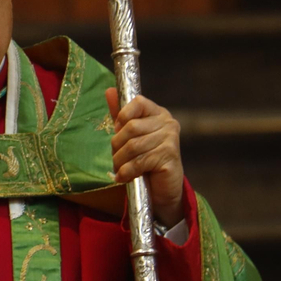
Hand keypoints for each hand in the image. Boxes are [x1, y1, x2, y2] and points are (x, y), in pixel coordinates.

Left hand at [106, 88, 186, 227]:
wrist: (162, 189)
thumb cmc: (145, 160)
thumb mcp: (131, 136)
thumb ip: (121, 115)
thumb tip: (109, 90)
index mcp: (158, 113)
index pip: (137, 102)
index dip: (122, 116)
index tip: (118, 130)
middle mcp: (168, 123)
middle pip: (131, 128)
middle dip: (117, 146)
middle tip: (116, 157)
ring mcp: (171, 140)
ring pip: (133, 146)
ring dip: (120, 161)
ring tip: (119, 169)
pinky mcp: (169, 158)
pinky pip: (139, 161)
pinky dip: (126, 171)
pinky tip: (124, 177)